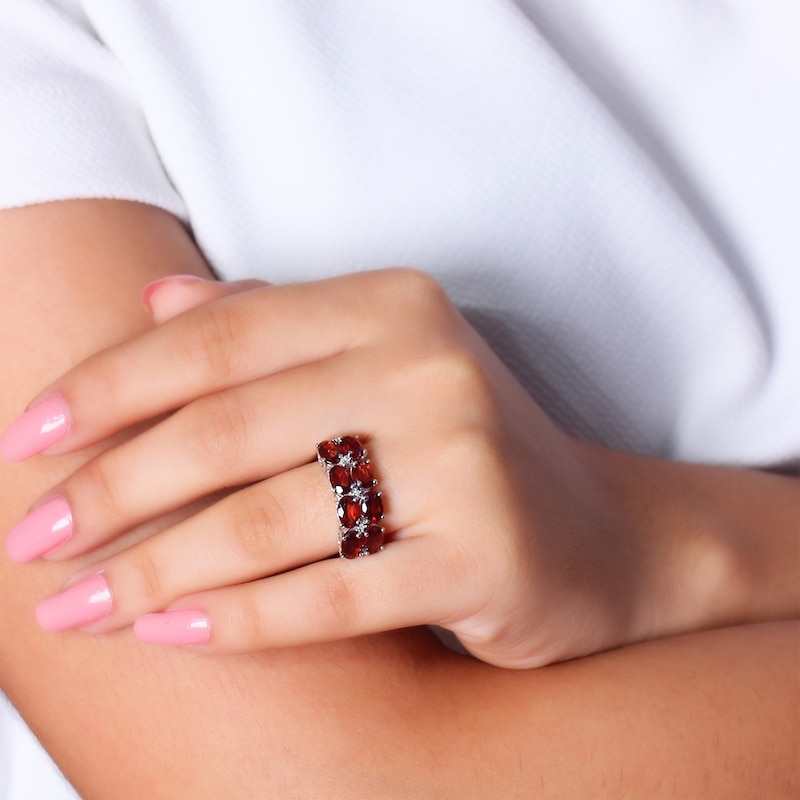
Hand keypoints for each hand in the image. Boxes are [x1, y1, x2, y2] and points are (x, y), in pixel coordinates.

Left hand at [2, 269, 635, 667]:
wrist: (602, 533)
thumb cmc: (466, 452)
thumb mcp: (378, 365)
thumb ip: (271, 326)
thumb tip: (152, 303)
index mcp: (394, 306)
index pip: (218, 336)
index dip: (109, 388)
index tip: (27, 439)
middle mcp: (429, 368)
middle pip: (226, 429)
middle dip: (108, 490)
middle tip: (31, 539)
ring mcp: (463, 462)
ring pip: (263, 521)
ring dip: (151, 570)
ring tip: (76, 607)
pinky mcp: (483, 557)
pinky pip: (328, 596)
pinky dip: (236, 620)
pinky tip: (167, 636)